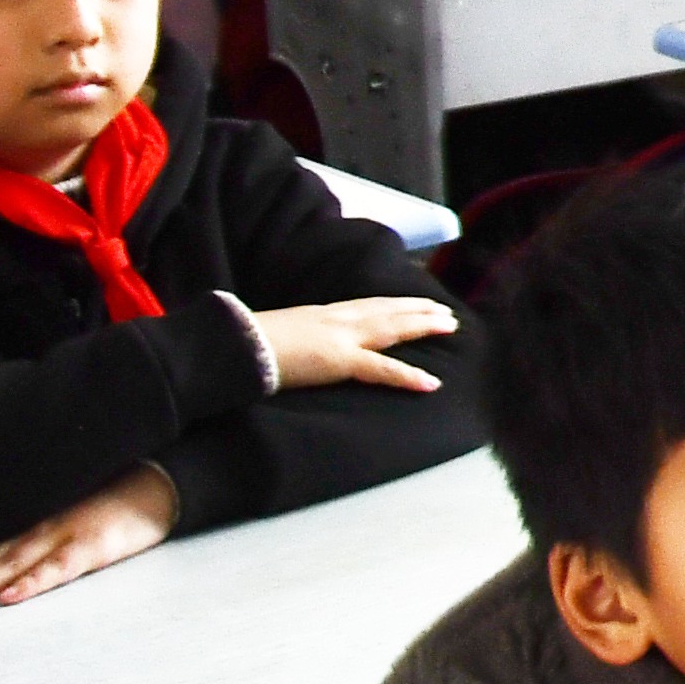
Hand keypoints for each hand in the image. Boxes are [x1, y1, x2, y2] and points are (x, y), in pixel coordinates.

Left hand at [0, 465, 178, 611]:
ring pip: (9, 567)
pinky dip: (34, 583)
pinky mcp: (93, 546)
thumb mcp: (65, 520)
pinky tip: (11, 599)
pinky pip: (59, 568)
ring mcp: (62, 537)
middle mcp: (34, 533)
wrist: (159, 480)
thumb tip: (0, 572)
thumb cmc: (111, 504)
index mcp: (26, 532)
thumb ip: (34, 543)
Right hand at [250, 294, 455, 390]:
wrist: (233, 345)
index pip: (367, 304)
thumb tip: (302, 345)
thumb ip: (298, 336)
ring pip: (393, 327)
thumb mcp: (280, 333)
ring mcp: (341, 337)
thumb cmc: (246, 343)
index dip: (394, 303)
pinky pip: (382, 369)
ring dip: (424, 326)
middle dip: (419, 309)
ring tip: (450, 327)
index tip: (415, 301)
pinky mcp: (339, 360)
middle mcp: (337, 318)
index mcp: (322, 313)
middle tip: (446, 312)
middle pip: (387, 310)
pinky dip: (408, 375)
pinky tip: (431, 382)